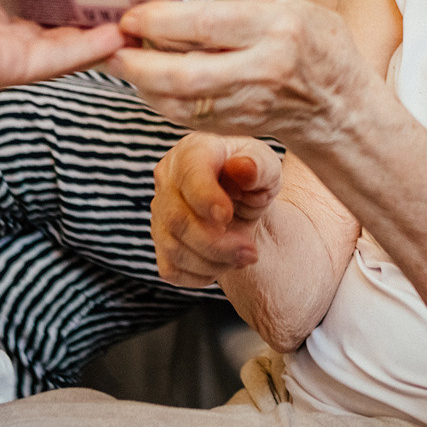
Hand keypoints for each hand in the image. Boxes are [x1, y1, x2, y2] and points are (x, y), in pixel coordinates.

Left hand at [111, 0, 368, 144]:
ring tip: (121, 59)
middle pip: (187, 72)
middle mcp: (264, 70)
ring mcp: (249, 105)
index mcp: (278, 28)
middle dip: (139, 60)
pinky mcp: (236, 127)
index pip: (208, 23)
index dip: (161, 19)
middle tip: (114, 43)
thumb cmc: (317, 45)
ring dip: (141, 81)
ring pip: (179, 100)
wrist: (341, 108)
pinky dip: (158, 99)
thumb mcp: (290, 2)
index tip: (131, 13)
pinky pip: (184, 117)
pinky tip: (147, 80)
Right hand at [150, 133, 283, 284]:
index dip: (205, 198)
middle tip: (251, 252)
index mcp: (192, 152)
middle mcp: (167, 180)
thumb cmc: (254, 179)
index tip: (227, 216)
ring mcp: (159, 214)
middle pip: (177, 220)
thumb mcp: (266, 167)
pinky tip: (224, 264)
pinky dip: (202, 275)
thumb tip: (241, 169)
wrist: (244, 204)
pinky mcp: (160, 244)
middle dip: (217, 243)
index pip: (188, 174)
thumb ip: (258, 166)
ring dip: (215, 261)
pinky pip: (172, 270)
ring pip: (173, 249)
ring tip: (245, 256)